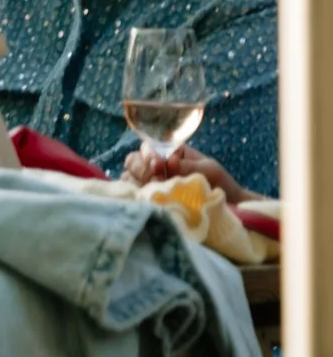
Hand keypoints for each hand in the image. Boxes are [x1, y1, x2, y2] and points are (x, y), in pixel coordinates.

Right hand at [124, 143, 248, 202]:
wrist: (229, 208)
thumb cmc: (220, 184)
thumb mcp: (209, 170)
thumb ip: (188, 165)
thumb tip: (169, 162)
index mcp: (168, 152)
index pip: (147, 147)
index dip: (148, 155)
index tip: (158, 165)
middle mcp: (154, 166)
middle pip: (132, 161)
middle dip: (141, 169)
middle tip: (158, 180)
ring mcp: (149, 184)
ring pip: (128, 179)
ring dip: (138, 184)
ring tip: (156, 193)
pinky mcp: (148, 200)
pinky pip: (132, 196)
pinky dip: (135, 197)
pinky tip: (146, 201)